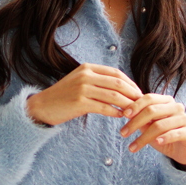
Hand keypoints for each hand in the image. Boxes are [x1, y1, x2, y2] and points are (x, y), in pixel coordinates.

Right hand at [27, 63, 141, 126]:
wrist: (43, 106)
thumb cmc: (64, 96)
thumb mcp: (80, 81)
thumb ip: (98, 80)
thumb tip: (121, 86)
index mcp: (88, 68)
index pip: (116, 73)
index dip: (130, 83)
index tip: (138, 93)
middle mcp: (86, 75)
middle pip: (118, 83)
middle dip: (133, 94)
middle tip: (142, 103)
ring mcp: (82, 89)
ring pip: (114, 96)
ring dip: (127, 105)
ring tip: (134, 112)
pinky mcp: (80, 103)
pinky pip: (104, 108)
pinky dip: (116, 112)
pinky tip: (121, 117)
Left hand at [120, 94, 185, 168]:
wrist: (183, 150)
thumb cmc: (163, 135)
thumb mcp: (149, 126)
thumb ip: (140, 118)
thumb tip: (122, 111)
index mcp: (166, 101)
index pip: (149, 98)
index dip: (135, 105)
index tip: (123, 115)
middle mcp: (176, 107)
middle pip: (152, 110)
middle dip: (135, 122)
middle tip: (123, 133)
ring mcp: (184, 119)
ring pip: (160, 125)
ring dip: (144, 137)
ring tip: (132, 147)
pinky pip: (174, 133)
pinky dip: (164, 138)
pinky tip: (156, 143)